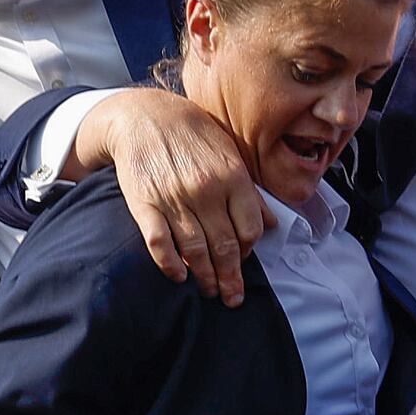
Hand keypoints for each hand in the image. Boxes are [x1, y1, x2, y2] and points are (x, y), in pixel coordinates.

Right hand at [74, 88, 274, 306]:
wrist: (145, 116)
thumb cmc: (194, 134)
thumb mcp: (230, 154)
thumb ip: (249, 192)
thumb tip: (271, 224)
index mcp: (232, 178)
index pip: (249, 229)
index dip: (249, 251)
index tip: (244, 262)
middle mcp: (206, 190)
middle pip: (224, 246)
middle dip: (230, 277)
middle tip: (232, 298)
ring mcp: (174, 198)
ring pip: (195, 250)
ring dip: (205, 277)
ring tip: (211, 292)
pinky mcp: (144, 203)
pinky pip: (159, 242)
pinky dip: (170, 263)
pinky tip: (179, 276)